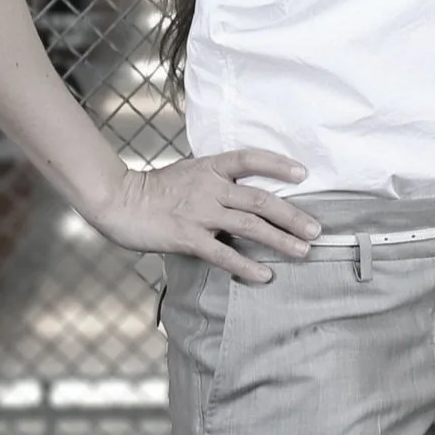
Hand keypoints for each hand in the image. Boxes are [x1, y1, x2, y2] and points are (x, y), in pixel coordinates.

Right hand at [91, 146, 321, 282]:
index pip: (250, 159)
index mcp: (209, 167)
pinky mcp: (188, 237)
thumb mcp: (188, 173)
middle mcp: (209, 188)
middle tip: (316, 230)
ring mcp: (200, 213)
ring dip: (280, 240)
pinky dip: (247, 266)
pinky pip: (224, 254)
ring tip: (303, 252)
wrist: (118, 201)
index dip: (278, 165)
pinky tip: (265, 275)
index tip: (304, 174)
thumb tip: (242, 191)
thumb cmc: (153, 190)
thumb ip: (214, 180)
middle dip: (293, 216)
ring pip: (250, 226)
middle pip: (261, 200)